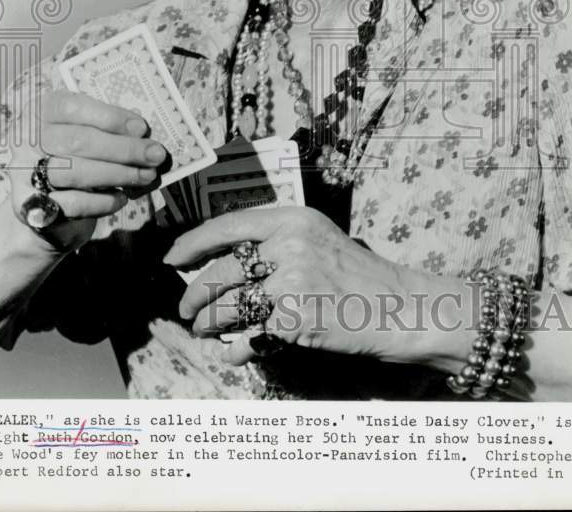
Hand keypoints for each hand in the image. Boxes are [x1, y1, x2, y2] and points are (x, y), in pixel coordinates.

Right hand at [9, 90, 167, 252]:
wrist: (46, 203)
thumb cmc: (74, 156)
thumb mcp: (83, 132)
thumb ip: (104, 128)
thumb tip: (143, 136)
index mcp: (41, 111)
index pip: (72, 107)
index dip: (110, 117)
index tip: (142, 128)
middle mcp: (27, 140)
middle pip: (78, 141)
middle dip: (123, 149)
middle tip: (155, 155)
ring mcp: (23, 174)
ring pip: (75, 172)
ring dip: (118, 174)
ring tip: (146, 175)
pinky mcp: (29, 206)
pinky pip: (72, 203)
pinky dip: (102, 201)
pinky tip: (121, 197)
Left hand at [166, 206, 411, 365]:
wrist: (398, 306)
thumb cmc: (358, 276)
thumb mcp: (318, 239)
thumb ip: (277, 241)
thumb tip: (224, 259)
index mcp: (293, 219)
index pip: (229, 225)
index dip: (194, 242)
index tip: (173, 257)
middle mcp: (290, 245)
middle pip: (222, 270)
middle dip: (196, 293)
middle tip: (187, 309)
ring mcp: (293, 282)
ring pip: (230, 305)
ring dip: (210, 323)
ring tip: (204, 331)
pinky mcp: (297, 318)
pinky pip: (251, 336)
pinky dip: (236, 349)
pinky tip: (233, 353)